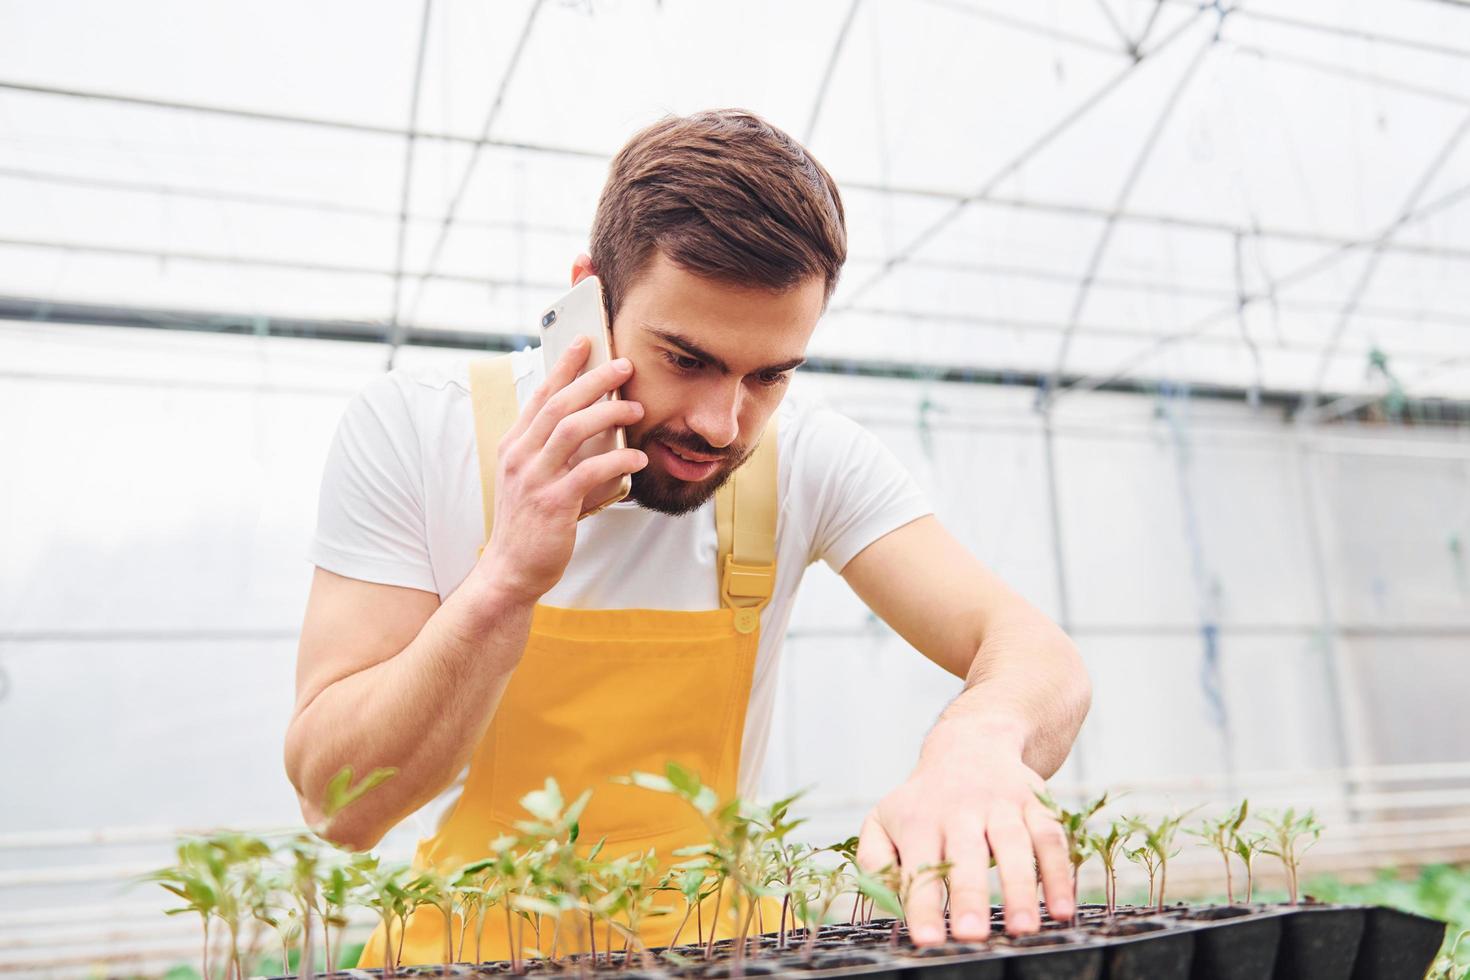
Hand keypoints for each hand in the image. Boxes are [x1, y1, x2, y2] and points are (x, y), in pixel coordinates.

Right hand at [472, 336, 647, 605]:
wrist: (510, 570)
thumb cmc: (529, 523)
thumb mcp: (532, 478)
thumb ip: (554, 451)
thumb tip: (596, 425)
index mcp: (514, 445)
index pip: (540, 394)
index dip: (564, 366)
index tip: (585, 341)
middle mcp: (520, 456)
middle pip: (559, 404)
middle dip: (594, 380)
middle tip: (624, 366)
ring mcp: (534, 479)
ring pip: (572, 430)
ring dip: (608, 413)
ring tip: (636, 409)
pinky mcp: (553, 503)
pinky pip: (590, 472)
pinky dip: (618, 461)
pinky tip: (638, 460)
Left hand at [855, 738, 1072, 944]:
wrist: (970, 743)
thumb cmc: (922, 801)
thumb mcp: (883, 819)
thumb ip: (874, 860)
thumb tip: (880, 899)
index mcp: (919, 820)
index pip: (918, 866)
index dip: (923, 904)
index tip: (928, 940)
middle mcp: (960, 810)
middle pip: (966, 854)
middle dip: (969, 895)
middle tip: (973, 934)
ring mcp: (1001, 803)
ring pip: (1014, 844)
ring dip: (1021, 888)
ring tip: (1023, 930)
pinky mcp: (1035, 801)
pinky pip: (1051, 836)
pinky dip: (1059, 872)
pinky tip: (1063, 909)